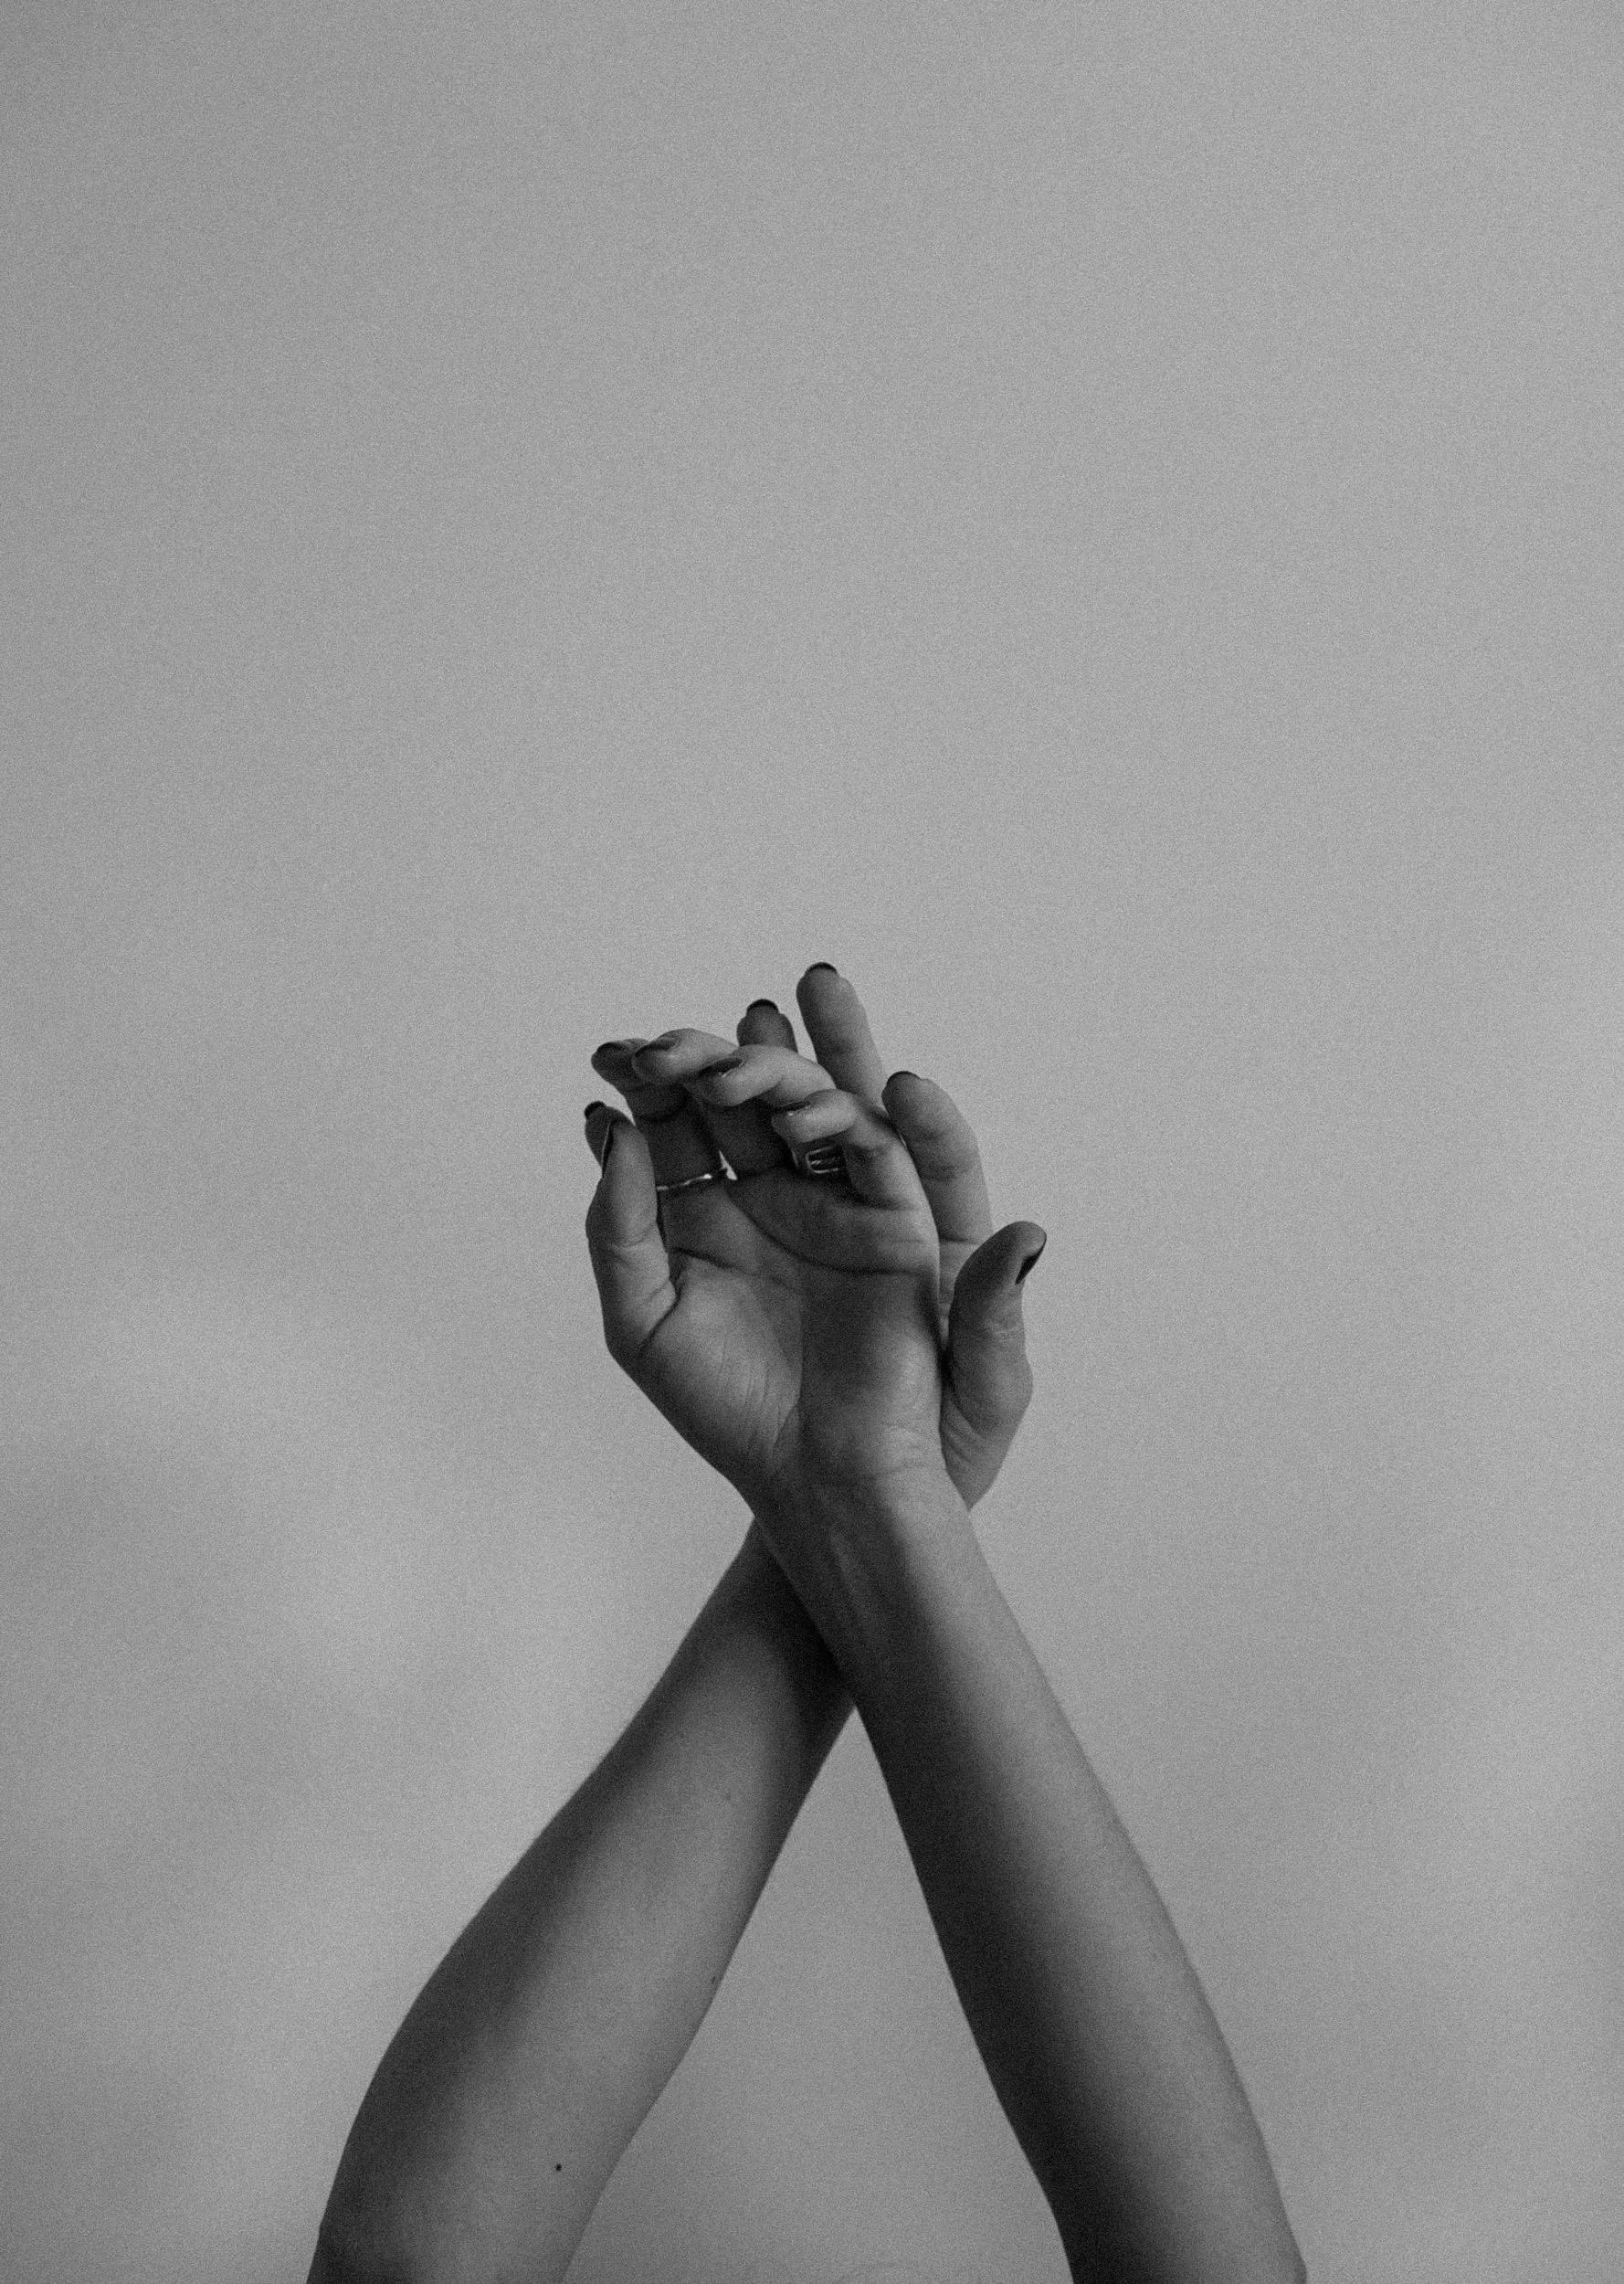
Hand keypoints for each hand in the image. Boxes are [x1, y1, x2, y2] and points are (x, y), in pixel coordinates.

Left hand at [582, 967, 1044, 1523]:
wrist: (815, 1477)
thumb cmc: (725, 1409)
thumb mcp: (640, 1319)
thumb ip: (617, 1227)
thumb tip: (611, 1130)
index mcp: (704, 1215)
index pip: (675, 1125)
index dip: (646, 1085)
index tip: (612, 1057)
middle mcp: (767, 1197)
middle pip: (738, 1099)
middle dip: (702, 1060)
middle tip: (664, 1049)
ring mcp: (829, 1203)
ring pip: (802, 1106)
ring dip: (768, 1072)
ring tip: (725, 1070)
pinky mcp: (892, 1221)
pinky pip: (871, 1150)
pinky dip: (839, 1120)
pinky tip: (793, 1117)